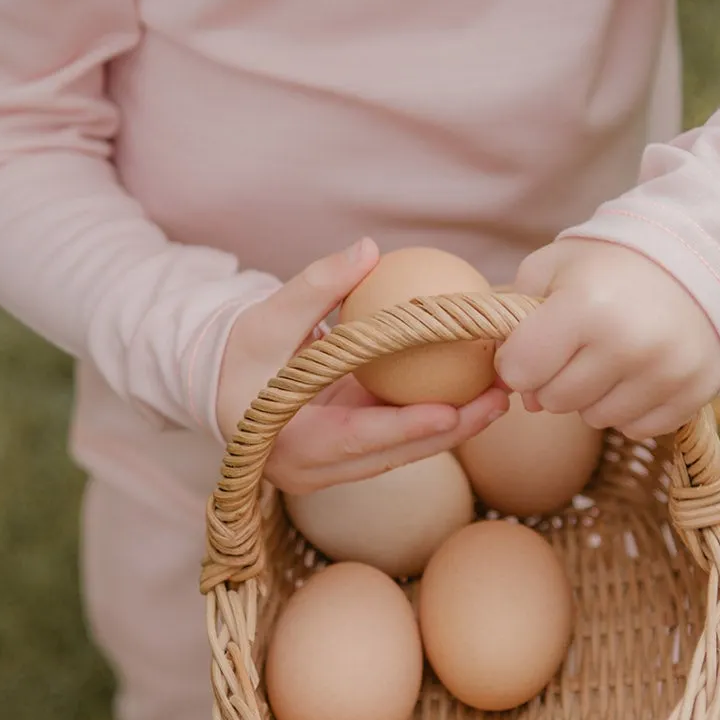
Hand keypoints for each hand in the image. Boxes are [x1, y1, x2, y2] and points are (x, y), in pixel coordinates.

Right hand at [215, 238, 509, 494]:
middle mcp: (315, 469)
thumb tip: (368, 250)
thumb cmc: (239, 350)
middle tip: (498, 400)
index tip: (450, 412)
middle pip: (393, 455)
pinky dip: (435, 413)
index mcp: (289, 443)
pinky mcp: (351, 451)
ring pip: (403, 450)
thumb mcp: (268, 315)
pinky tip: (475, 387)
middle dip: (450, 431)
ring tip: (501, 394)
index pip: (354, 439)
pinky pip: (399, 434)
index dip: (404, 427)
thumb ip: (317, 285)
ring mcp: (336, 466)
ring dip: (454, 425)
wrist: (219, 383)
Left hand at [494, 239, 719, 439]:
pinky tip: (638, 371)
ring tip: (609, 355)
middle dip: (553, 378)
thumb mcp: (550, 268)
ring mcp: (667, 372)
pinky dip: (630, 407)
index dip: (517, 361)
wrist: (692, 257)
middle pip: (555, 400)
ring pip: (596, 418)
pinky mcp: (695, 392)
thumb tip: (515, 390)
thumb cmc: (607, 264)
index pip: (521, 370)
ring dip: (592, 395)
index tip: (532, 345)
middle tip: (575, 346)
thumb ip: (514, 321)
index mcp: (584, 306)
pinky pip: (637, 428)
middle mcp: (628, 344)